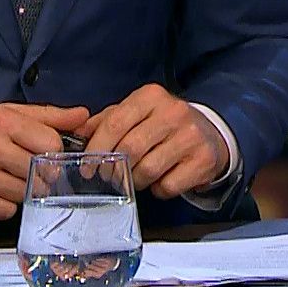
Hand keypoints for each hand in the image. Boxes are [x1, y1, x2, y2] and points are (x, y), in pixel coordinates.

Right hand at [0, 103, 91, 219]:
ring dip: (22, 190)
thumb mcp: (2, 114)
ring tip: (5, 179)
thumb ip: (46, 116)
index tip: (49, 156)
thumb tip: (83, 115)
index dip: (56, 152)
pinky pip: (5, 211)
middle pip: (40, 170)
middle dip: (41, 174)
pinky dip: (3, 205)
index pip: (51, 142)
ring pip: (25, 192)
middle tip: (29, 171)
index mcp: (1, 121)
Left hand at [80, 83, 227, 199]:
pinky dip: (159, 190)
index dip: (96, 149)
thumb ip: (106, 121)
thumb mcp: (136, 113)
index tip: (86, 167)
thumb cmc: (164, 125)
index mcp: (151, 96)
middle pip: (130, 149)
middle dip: (113, 169)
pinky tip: (162, 179)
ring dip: (136, 181)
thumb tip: (77, 133)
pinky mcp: (203, 160)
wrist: (210, 133)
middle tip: (109, 178)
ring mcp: (191, 136)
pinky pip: (168, 186)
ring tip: (137, 177)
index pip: (115, 123)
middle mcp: (173, 112)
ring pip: (147, 170)